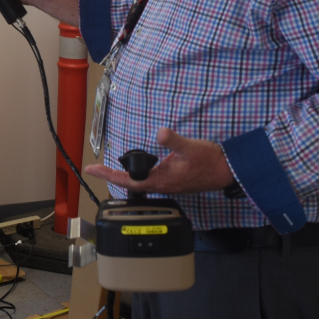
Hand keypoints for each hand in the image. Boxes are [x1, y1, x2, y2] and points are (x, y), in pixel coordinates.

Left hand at [84, 128, 234, 195]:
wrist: (227, 171)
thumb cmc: (210, 160)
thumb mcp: (191, 147)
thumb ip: (174, 140)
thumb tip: (161, 133)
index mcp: (162, 179)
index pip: (129, 180)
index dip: (109, 175)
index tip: (92, 169)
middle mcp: (162, 185)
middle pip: (130, 184)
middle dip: (111, 177)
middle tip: (95, 169)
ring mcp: (167, 185)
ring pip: (139, 184)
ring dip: (123, 178)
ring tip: (109, 171)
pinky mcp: (173, 181)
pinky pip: (149, 182)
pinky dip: (137, 177)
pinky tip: (136, 171)